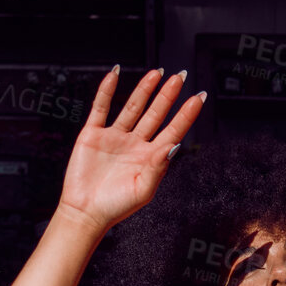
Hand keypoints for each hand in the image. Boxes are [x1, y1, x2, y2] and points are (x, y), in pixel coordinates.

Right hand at [57, 67, 204, 234]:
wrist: (85, 211)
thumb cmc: (115, 207)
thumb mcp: (143, 190)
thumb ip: (159, 167)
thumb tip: (174, 145)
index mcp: (150, 159)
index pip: (173, 131)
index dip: (186, 114)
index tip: (199, 97)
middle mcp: (135, 145)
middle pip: (155, 114)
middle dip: (168, 96)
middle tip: (180, 77)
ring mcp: (115, 137)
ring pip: (133, 107)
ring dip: (144, 90)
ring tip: (157, 73)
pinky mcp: (93, 134)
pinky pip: (101, 107)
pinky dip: (107, 90)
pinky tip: (115, 74)